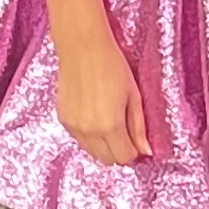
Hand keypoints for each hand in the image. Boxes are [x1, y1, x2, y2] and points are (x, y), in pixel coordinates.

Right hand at [56, 32, 150, 164]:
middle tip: (127, 135)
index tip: (138, 140)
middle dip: (119, 152)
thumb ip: (139, 127)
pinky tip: (96, 117)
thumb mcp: (134, 96)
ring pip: (91, 151)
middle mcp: (88, 131)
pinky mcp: (62, 119)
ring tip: (112, 123)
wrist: (82, 49)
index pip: (123, 157)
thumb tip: (146, 151)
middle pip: (106, 159)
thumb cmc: (113, 67)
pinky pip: (79, 139)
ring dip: (103, 146)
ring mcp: (72, 126)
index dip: (134, 151)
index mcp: (109, 126)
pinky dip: (90, 136)